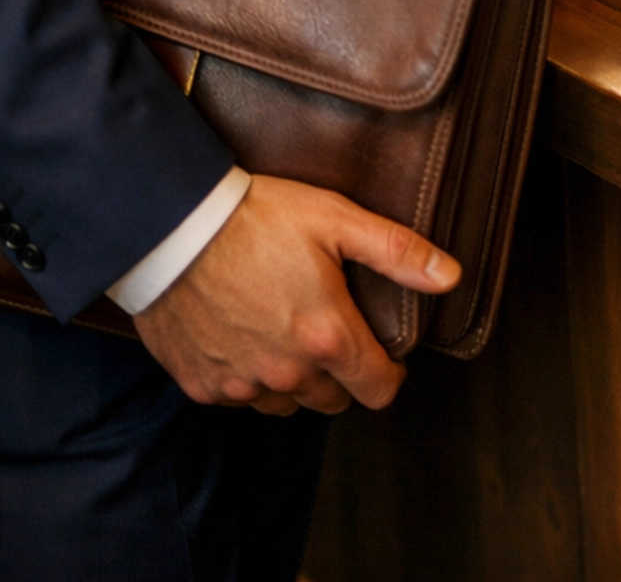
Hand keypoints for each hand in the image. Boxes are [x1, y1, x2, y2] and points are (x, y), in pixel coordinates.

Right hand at [134, 173, 459, 414]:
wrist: (170, 228)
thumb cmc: (256, 217)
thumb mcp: (336, 219)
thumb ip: (397, 252)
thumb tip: (450, 276)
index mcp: (327, 338)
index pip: (379, 390)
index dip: (389, 373)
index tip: (382, 352)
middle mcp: (287, 374)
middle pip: (334, 400)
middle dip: (341, 372)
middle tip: (329, 327)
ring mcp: (241, 385)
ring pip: (287, 402)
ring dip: (295, 378)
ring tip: (287, 329)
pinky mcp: (202, 386)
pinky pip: (241, 396)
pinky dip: (249, 376)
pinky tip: (245, 334)